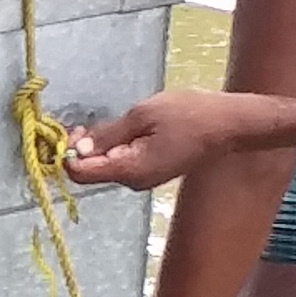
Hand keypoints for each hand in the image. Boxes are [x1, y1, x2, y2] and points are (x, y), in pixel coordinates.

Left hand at [66, 90, 254, 191]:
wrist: (228, 125)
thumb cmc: (188, 115)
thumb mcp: (143, 116)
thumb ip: (109, 134)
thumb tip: (79, 148)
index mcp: (130, 170)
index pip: (81, 173)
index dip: (67, 153)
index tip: (69, 130)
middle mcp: (134, 181)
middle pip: (91, 171)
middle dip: (81, 149)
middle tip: (82, 123)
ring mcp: (143, 179)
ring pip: (106, 166)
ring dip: (98, 147)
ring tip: (104, 123)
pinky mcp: (151, 171)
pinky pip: (122, 163)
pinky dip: (114, 148)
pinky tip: (121, 130)